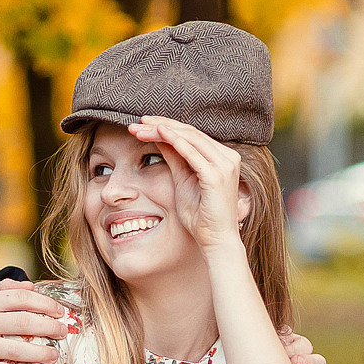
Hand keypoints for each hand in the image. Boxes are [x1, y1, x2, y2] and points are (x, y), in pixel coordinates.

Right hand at [0, 280, 67, 363]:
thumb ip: (1, 292)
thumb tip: (30, 284)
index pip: (19, 297)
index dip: (44, 303)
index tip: (60, 311)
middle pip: (23, 321)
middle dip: (49, 327)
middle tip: (63, 332)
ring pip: (16, 348)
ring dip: (41, 352)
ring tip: (55, 355)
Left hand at [129, 116, 243, 252]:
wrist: (216, 240)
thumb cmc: (201, 216)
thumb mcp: (183, 181)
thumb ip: (175, 159)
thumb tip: (159, 139)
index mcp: (221, 157)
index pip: (191, 134)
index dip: (166, 126)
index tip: (142, 124)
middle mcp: (227, 156)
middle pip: (190, 132)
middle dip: (160, 125)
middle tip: (136, 123)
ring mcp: (225, 165)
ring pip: (190, 137)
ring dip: (162, 130)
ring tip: (140, 128)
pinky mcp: (217, 175)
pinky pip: (192, 153)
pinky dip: (175, 140)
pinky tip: (159, 133)